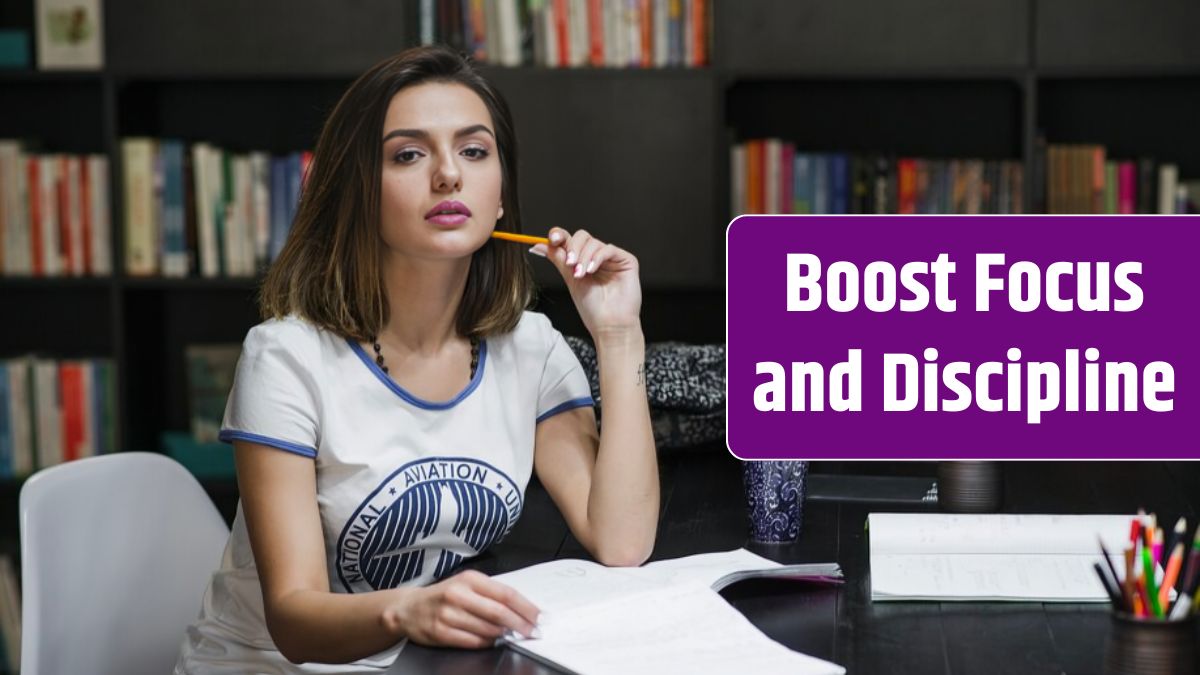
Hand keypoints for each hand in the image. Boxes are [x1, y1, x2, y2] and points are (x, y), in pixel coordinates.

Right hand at [381, 570, 539, 648]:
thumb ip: (492, 594)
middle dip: (521, 625)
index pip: (506, 593)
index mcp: (470, 579)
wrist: (409, 608)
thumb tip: (522, 610)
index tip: (539, 617)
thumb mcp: (468, 585)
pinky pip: (473, 642)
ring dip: (504, 635)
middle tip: (533, 632)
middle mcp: (458, 594)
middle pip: (499, 613)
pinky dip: (487, 643)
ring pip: (488, 629)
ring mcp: (448, 614)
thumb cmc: (444, 596)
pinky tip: (491, 640)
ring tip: (511, 635)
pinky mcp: (441, 632)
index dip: (526, 607)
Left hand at [531, 228, 641, 337]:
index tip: (552, 239)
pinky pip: (608, 249)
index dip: (560, 235)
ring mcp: (611, 258)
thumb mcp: (570, 280)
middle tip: (570, 265)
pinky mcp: (626, 260)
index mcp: (583, 260)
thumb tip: (538, 245)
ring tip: (581, 275)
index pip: (570, 240)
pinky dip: (597, 258)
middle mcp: (597, 257)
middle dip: (572, 248)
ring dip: (583, 257)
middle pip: (582, 236)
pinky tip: (591, 271)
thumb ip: (558, 260)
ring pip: (593, 242)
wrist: (609, 324)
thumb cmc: (592, 308)